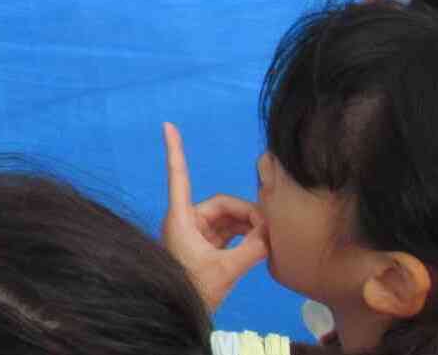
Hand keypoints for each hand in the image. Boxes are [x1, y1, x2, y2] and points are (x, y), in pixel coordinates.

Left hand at [160, 122, 267, 310]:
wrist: (182, 312)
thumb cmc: (193, 289)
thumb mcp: (226, 271)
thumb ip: (251, 250)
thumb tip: (270, 233)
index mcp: (181, 218)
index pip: (179, 176)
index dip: (174, 150)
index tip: (167, 125)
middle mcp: (187, 221)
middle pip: (222, 205)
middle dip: (247, 214)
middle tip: (270, 230)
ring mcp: (197, 234)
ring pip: (228, 219)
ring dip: (249, 226)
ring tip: (269, 239)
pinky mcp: (206, 247)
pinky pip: (229, 233)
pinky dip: (246, 236)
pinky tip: (262, 244)